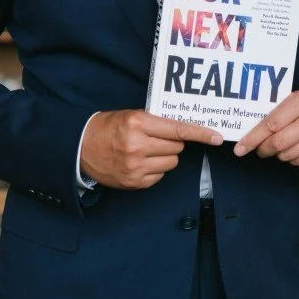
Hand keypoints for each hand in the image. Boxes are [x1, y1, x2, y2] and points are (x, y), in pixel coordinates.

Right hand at [80, 110, 222, 190]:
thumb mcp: (131, 115)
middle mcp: (138, 145)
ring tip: (147, 150)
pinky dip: (155, 169)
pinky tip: (141, 162)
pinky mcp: (134, 182)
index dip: (200, 133)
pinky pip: (160, 176)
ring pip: (171, 162)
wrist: (81, 147)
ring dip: (165, 156)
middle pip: (177, 147)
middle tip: (158, 138)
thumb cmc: (109, 127)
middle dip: (173, 142)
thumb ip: (156, 121)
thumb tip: (184, 129)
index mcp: (138, 123)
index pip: (178, 129)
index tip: (216, 137)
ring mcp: (136, 166)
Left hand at [233, 90, 298, 166]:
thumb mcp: (292, 102)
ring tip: (278, 147)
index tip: (239, 149)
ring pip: (288, 154)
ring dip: (278, 154)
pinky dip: (291, 159)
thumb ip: (274, 114)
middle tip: (259, 150)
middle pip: (279, 142)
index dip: (253, 138)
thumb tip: (247, 134)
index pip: (271, 123)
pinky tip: (293, 150)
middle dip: (263, 149)